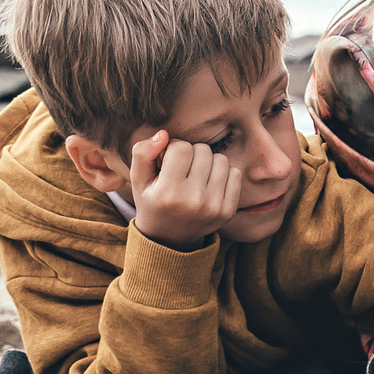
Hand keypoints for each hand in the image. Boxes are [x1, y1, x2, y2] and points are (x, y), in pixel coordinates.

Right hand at [129, 130, 241, 251]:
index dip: (174, 148)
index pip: (182, 147)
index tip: (168, 160)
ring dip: (208, 162)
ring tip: (195, 175)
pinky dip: (222, 173)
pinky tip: (208, 183)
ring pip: (221, 159)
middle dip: (191, 154)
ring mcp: (214, 207)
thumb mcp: (138, 179)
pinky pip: (235, 173)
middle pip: (203, 150)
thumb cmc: (153, 201)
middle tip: (182, 169)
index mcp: (168, 192)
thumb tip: (163, 134)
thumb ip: (143, 153)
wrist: (169, 239)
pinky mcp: (228, 210)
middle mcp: (193, 201)